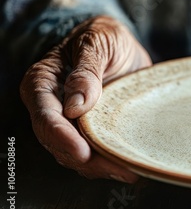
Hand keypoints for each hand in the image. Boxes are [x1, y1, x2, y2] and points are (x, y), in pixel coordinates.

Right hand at [20, 16, 151, 181]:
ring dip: (101, 167)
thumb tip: (75, 106)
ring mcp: (71, 123)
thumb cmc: (104, 37)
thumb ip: (86, 71)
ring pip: (77, 155)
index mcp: (43, 83)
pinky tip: (130, 168)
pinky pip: (95, 155)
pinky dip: (110, 164)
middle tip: (118, 168)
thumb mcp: (97, 42)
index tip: (82, 152)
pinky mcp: (91, 132)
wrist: (118, 44)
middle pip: (59, 143)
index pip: (45, 115)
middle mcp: (52, 108)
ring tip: (129, 171)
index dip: (61, 137)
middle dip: (87, 160)